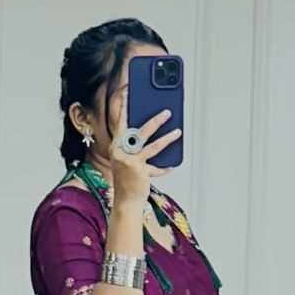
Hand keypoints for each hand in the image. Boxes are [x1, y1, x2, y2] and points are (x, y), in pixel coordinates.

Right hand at [107, 89, 181, 205]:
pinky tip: (171, 164)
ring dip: (167, 138)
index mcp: (116, 146)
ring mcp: (131, 162)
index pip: (119, 121)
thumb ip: (134, 146)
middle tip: (168, 112)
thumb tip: (150, 131)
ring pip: (153, 146)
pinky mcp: (140, 172)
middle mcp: (121, 152)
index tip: (127, 91)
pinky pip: (157, 166)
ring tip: (178, 132)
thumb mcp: (126, 160)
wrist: (125, 202)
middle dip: (155, 120)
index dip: (123, 106)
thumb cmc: (127, 180)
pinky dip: (164, 166)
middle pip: (141, 131)